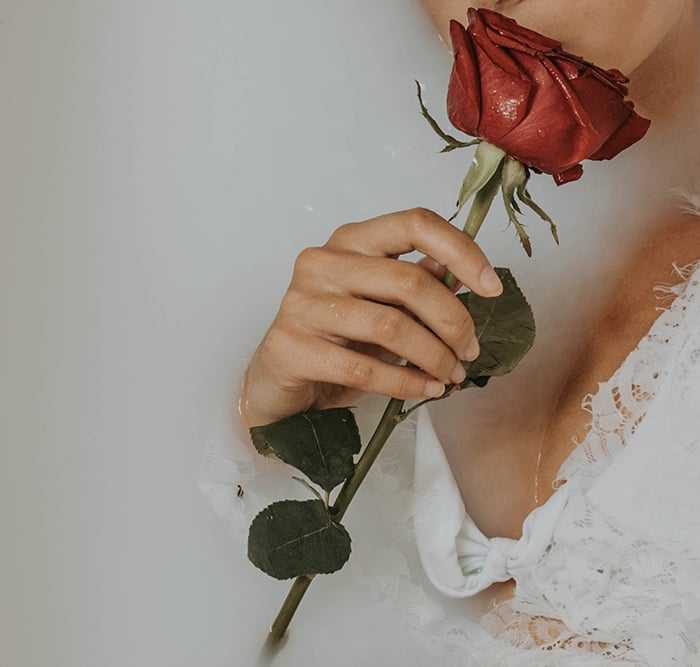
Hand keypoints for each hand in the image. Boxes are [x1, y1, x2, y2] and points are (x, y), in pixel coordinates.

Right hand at [240, 208, 502, 426]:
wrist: (277, 381)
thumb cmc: (334, 339)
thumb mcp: (379, 306)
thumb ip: (414, 287)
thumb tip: (462, 276)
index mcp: (349, 241)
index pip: (414, 224)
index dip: (461, 251)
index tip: (492, 287)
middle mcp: (323, 262)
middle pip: (408, 281)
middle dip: (453, 322)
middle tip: (469, 351)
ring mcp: (302, 303)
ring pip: (390, 327)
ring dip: (434, 357)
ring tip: (451, 376)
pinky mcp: (291, 346)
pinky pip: (364, 368)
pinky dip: (407, 383)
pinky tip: (426, 390)